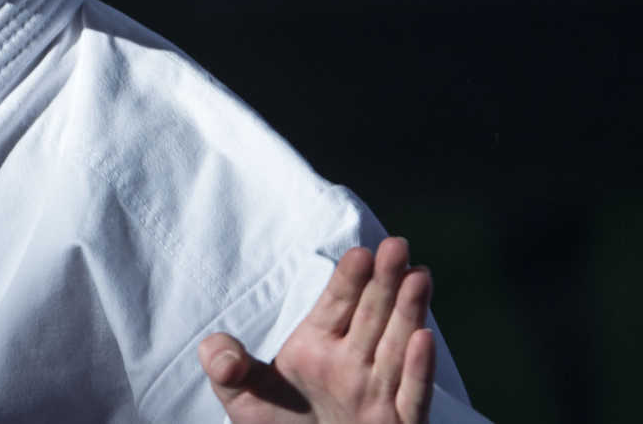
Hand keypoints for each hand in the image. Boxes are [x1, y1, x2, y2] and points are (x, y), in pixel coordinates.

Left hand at [198, 237, 435, 423]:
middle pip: (372, 314)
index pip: (337, 304)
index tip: (360, 254)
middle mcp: (353, 362)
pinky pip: (411, 396)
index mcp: (319, 345)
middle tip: (396, 245)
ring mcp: (376, 392)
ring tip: (418, 275)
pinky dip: (418, 370)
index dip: (349, 279)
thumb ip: (227, 367)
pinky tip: (424, 339)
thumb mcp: (243, 398)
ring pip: (396, 345)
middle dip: (385, 281)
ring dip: (409, 312)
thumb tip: (218, 353)